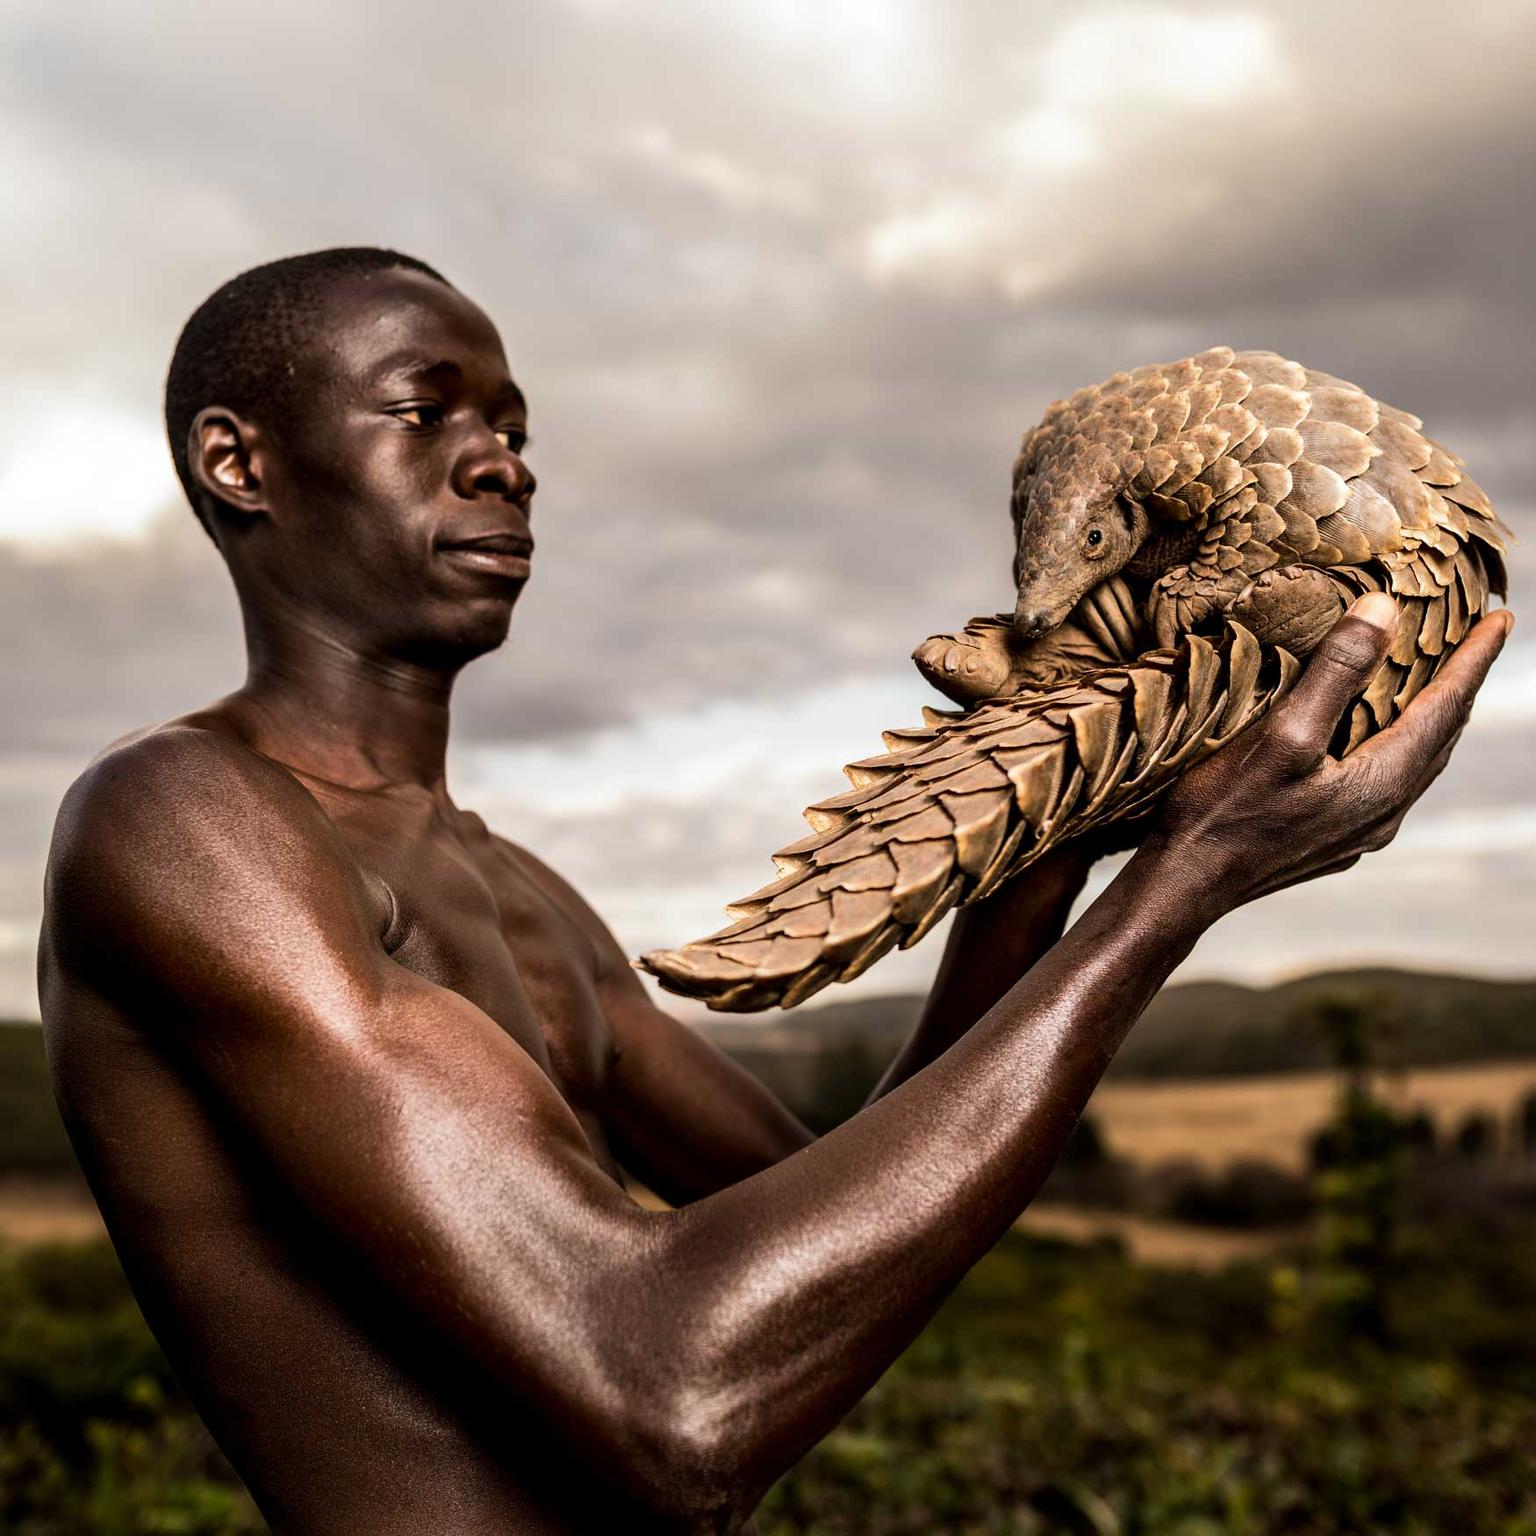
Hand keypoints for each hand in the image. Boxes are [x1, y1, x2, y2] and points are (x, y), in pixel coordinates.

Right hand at [1147, 592, 1512, 914]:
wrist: (1183, 886)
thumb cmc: (1223, 813)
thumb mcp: (1282, 733)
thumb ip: (1337, 672)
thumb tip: (1386, 608)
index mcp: (1383, 782)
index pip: (1446, 705)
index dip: (1475, 658)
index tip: (1501, 615)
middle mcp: (1384, 811)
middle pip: (1441, 735)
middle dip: (1461, 683)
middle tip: (1478, 639)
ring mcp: (1359, 832)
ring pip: (1417, 763)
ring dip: (1432, 718)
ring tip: (1438, 683)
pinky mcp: (1331, 841)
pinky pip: (1388, 783)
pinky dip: (1399, 745)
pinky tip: (1378, 742)